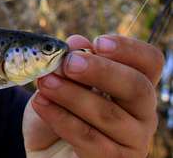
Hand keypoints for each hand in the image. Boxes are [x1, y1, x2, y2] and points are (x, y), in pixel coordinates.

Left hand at [23, 35, 163, 157]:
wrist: (44, 148)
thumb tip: (78, 42)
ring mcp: (132, 141)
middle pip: (137, 87)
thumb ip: (71, 61)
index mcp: (134, 84)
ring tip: (45, 82)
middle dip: (101, 71)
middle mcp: (141, 112)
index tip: (98, 42)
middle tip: (68, 63)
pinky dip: (61, 117)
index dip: (129, 49)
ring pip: (109, 114)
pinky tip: (41, 103)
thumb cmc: (58, 108)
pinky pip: (88, 138)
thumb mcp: (60, 79)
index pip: (149, 62)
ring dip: (72, 94)